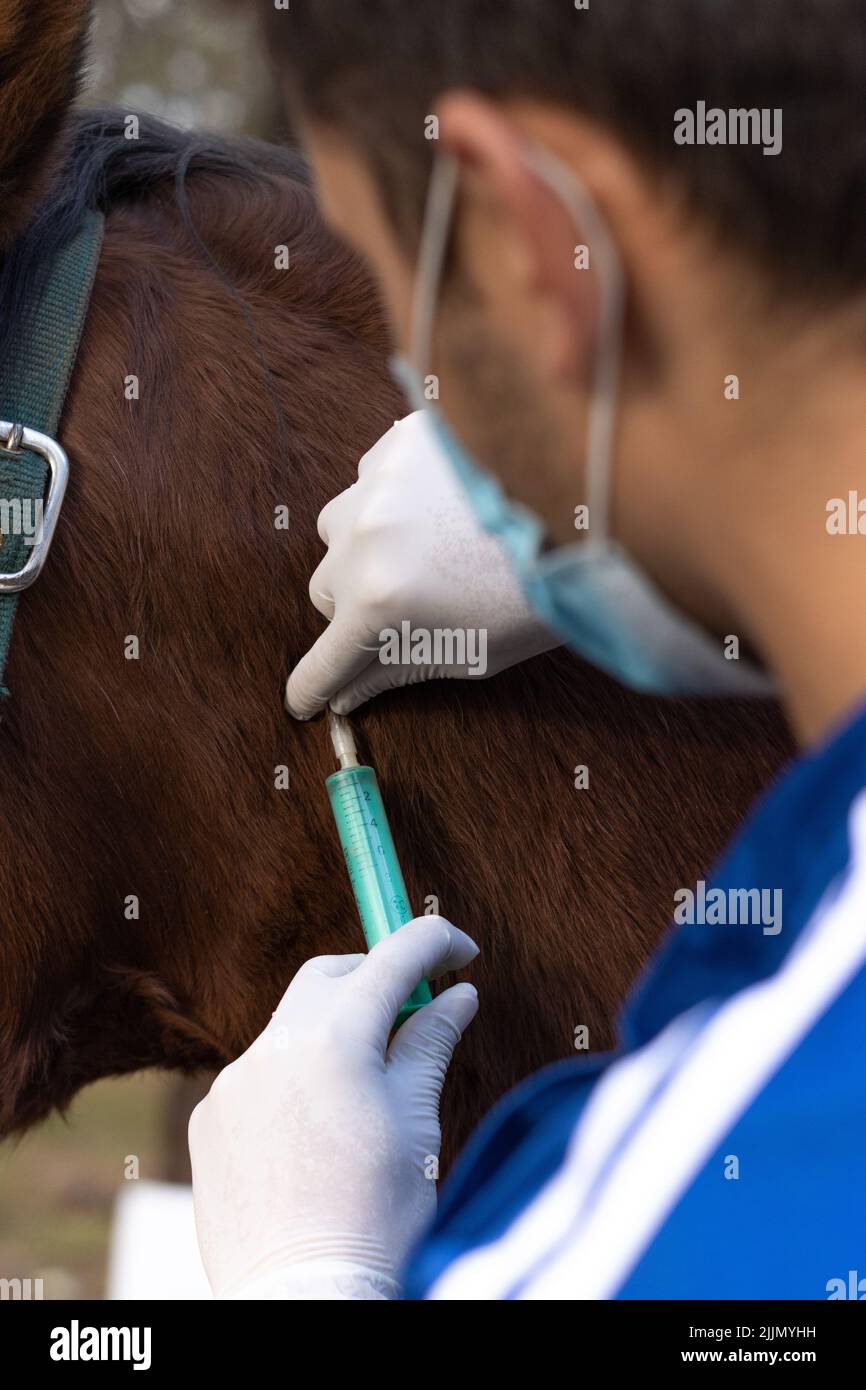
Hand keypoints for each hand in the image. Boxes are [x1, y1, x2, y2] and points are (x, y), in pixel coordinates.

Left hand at [189, 917, 478, 1299]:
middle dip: (375, 978)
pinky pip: (260, 1075)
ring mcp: (233, 1083)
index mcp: (335, 1040)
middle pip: (330, 976)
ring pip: (293, 1028)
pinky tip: (319, 1130)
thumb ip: (430, 1044)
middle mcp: (274, 1047)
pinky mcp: (210, 1120)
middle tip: (415, 1009)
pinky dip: (296, 1079)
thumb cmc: (376, 1215)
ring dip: (333, 1035)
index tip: (460, 949)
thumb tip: (458, 996)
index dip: (433, 942)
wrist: (304, 1298)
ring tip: (367, 1090)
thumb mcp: (417, 1122)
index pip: (391, 958)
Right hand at [285, 410, 557, 718]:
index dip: (313, 689)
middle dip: (353, 609)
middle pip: (325, 592)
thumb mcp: (474, 654)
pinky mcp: (397, 443)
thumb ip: (400, 670)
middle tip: (404, 610)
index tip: (307, 701)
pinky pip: (368, 481)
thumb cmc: (539, 591)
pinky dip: (391, 499)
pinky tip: (436, 507)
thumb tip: (351, 692)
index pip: (322, 665)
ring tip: (423, 550)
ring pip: (338, 532)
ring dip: (364, 548)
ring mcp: (374, 486)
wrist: (587, 504)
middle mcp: (362, 546)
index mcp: (381, 610)